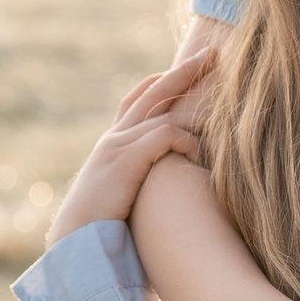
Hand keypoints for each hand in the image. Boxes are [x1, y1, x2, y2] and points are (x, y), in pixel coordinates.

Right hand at [43, 51, 212, 246]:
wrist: (75, 246)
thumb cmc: (101, 232)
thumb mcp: (120, 200)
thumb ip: (138, 187)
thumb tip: (159, 194)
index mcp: (111, 146)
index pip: (133, 100)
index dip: (157, 82)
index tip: (181, 69)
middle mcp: (114, 139)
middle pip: (153, 92)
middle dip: (184, 71)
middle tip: (211, 53)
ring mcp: (118, 146)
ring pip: (164, 109)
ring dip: (196, 101)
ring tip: (224, 92)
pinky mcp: (127, 160)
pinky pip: (166, 136)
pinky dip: (188, 141)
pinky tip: (201, 158)